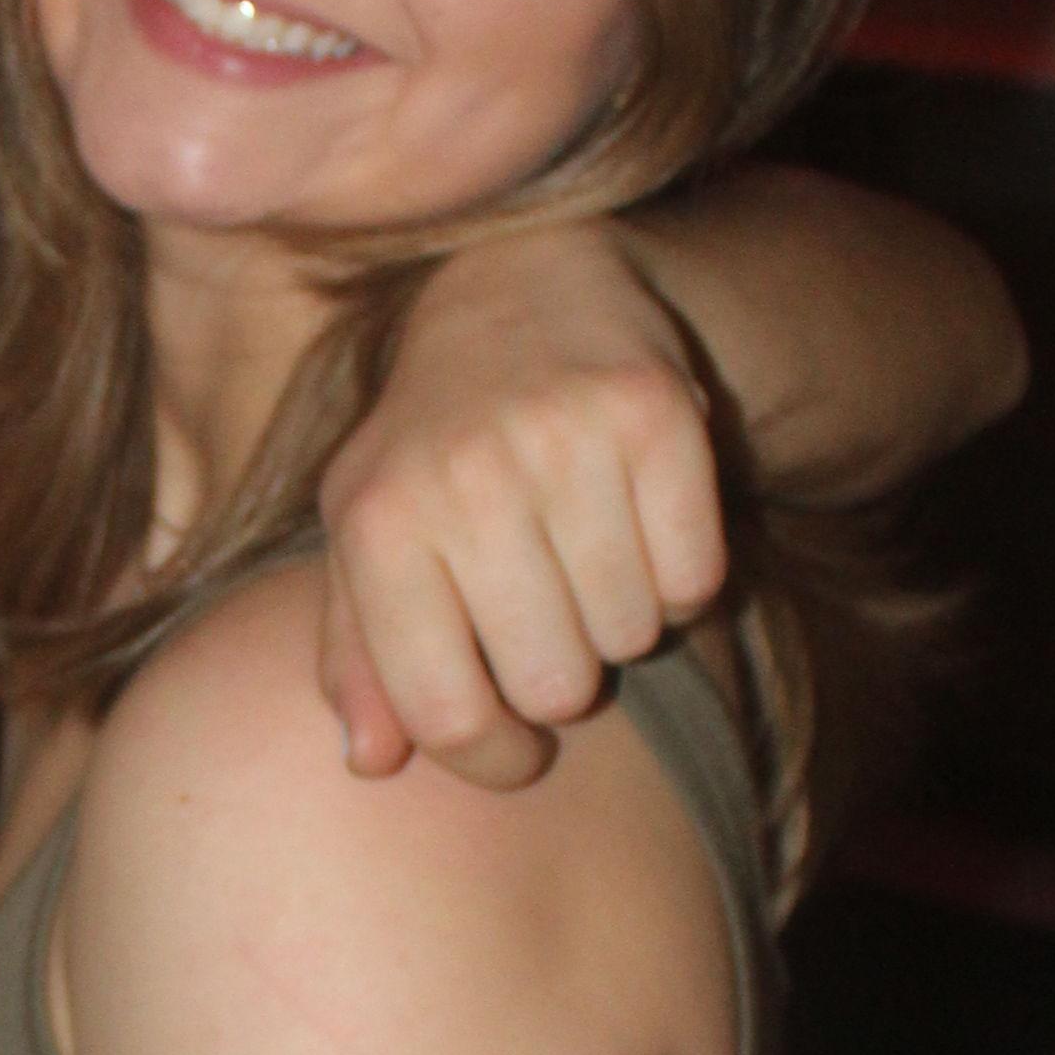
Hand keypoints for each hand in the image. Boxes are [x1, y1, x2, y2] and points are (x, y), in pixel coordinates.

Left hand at [318, 227, 727, 786]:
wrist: (520, 291)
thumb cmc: (430, 445)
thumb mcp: (366, 537)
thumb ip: (357, 657)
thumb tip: (366, 763)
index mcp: (376, 522)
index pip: (446, 714)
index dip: (492, 758)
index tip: (512, 744)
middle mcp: (461, 474)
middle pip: (556, 687)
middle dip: (560, 671)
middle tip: (545, 606)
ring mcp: (559, 437)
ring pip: (632, 636)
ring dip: (619, 618)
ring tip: (583, 548)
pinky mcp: (654, 411)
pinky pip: (696, 579)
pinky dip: (679, 576)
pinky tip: (637, 521)